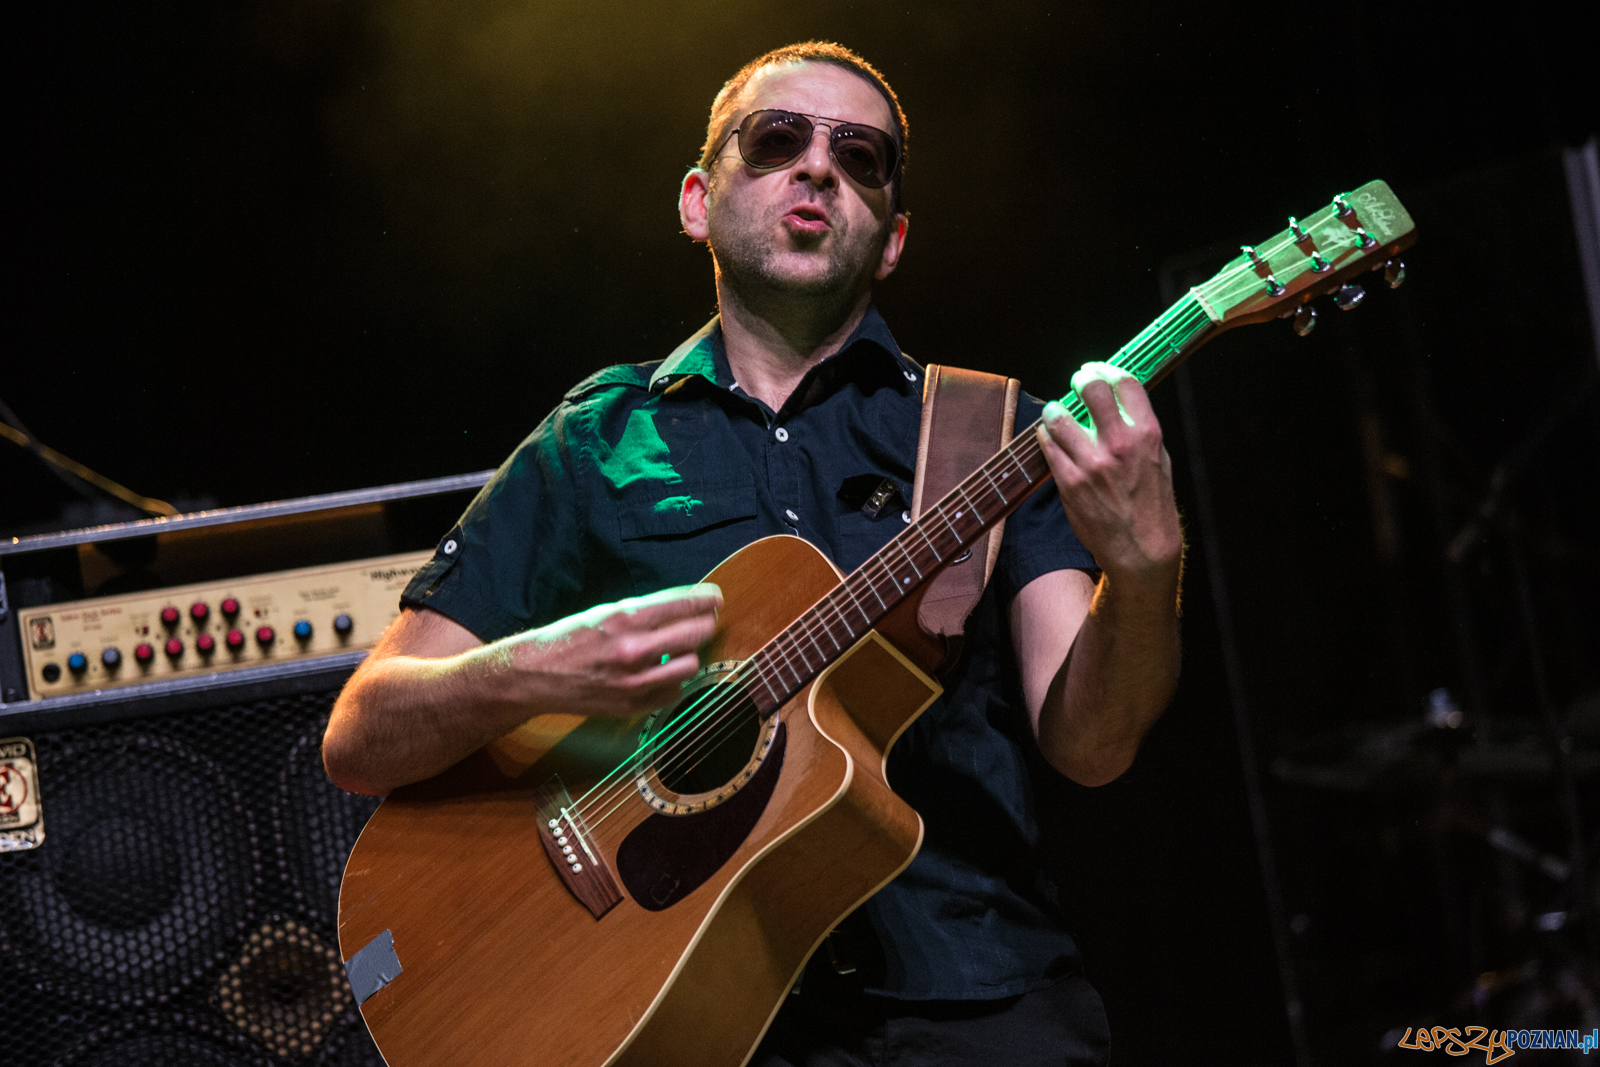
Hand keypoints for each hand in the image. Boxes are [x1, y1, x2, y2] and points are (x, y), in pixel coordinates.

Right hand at [498, 583, 722, 718]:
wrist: (536, 675)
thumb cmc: (570, 638)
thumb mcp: (606, 613)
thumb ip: (645, 613)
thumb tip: (684, 608)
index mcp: (626, 619)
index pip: (683, 605)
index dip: (706, 600)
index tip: (716, 599)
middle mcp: (634, 649)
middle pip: (695, 635)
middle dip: (706, 625)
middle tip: (706, 621)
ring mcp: (634, 681)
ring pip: (690, 666)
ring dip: (688, 656)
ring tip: (678, 651)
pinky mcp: (631, 705)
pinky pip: (672, 693)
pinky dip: (672, 683)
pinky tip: (660, 675)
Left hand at [1035, 366, 1181, 585]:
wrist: (1141, 551)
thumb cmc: (1152, 503)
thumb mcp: (1159, 459)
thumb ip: (1140, 427)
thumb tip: (1120, 398)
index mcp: (1147, 434)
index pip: (1125, 383)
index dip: (1107, 368)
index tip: (1097, 369)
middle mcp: (1119, 445)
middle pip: (1091, 389)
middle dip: (1080, 379)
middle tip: (1076, 383)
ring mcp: (1092, 463)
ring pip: (1059, 416)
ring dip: (1056, 410)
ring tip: (1058, 414)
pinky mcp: (1069, 482)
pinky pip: (1048, 445)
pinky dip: (1046, 436)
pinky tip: (1052, 437)